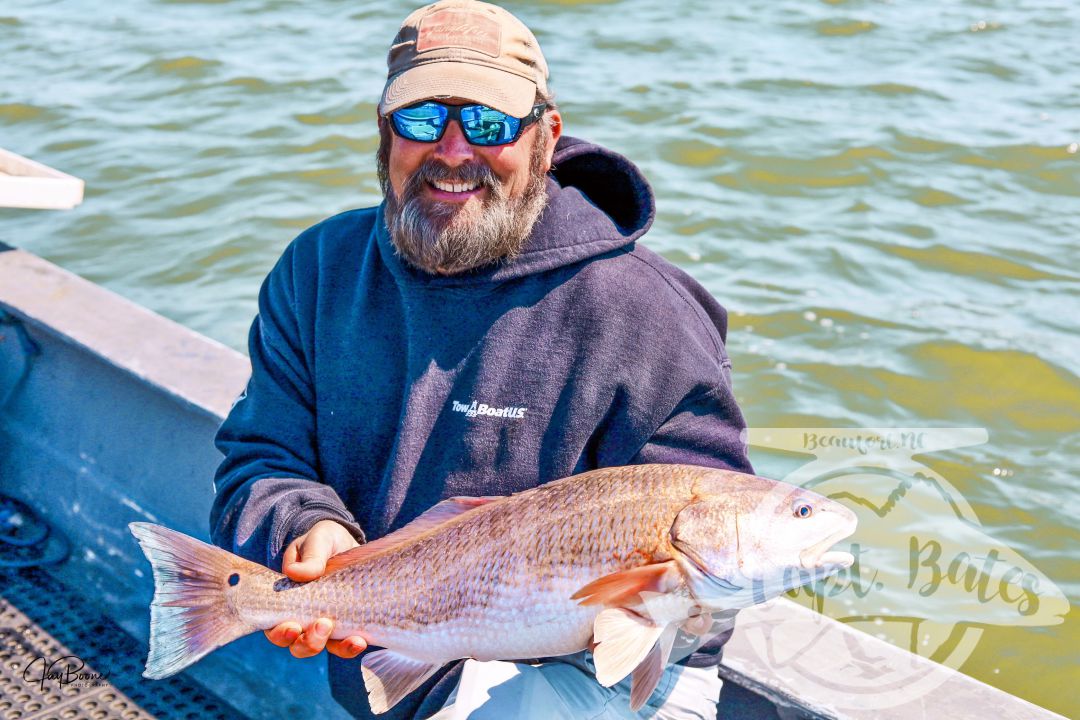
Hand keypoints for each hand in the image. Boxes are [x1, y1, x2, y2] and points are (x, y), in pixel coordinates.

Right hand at [264, 520, 366, 658]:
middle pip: (297, 644)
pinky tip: (360, 641)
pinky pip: (345, 644)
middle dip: (308, 642)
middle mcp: (302, 617)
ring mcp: (325, 624)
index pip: (274, 626)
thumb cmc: (324, 541)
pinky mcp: (346, 624)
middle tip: (323, 625)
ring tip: (351, 639)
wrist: (350, 542)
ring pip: (322, 647)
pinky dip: (351, 647)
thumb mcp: (317, 541)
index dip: (280, 633)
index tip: (292, 627)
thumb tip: (294, 572)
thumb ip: (310, 555)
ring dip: (334, 647)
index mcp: (285, 600)